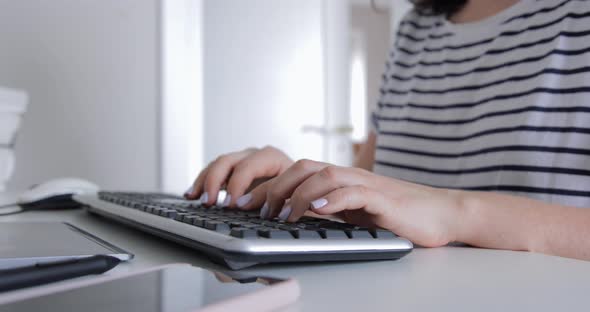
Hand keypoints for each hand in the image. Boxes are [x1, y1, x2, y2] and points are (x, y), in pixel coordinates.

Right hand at [184, 146, 292, 207]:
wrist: (302, 192)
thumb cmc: (301, 194)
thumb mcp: (294, 195)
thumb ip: (274, 196)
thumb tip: (248, 202)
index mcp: (273, 158)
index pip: (250, 168)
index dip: (239, 186)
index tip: (231, 205)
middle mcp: (256, 156)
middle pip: (230, 161)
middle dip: (217, 181)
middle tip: (210, 202)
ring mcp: (243, 162)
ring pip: (219, 165)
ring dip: (205, 181)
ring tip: (197, 198)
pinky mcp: (234, 172)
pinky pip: (213, 173)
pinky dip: (202, 183)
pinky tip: (191, 194)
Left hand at [262, 159, 463, 246]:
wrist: (440, 213)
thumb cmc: (397, 215)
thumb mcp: (355, 212)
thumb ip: (330, 208)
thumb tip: (297, 214)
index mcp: (341, 179)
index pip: (299, 172)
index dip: (271, 184)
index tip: (248, 203)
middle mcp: (350, 176)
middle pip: (304, 167)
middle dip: (275, 187)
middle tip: (255, 209)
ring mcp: (367, 184)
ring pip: (325, 176)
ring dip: (298, 195)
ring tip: (281, 215)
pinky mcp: (383, 199)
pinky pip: (354, 193)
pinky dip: (333, 200)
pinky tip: (317, 211)